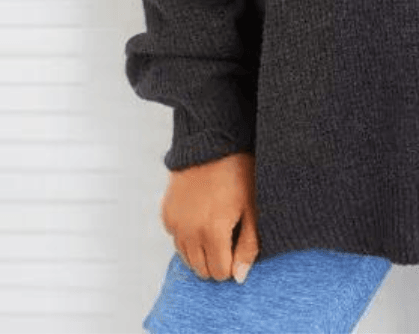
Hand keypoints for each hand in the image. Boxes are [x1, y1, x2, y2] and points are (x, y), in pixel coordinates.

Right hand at [160, 151, 259, 283]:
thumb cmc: (238, 172)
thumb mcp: (252, 207)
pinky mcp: (166, 213)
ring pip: (186, 257)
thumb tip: (239, 277)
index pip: (220, 273)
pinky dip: (188, 237)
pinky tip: (201, 218)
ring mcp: (174, 223)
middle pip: (201, 270)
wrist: (211, 142)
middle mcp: (188, 232)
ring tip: (215, 227)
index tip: (239, 245)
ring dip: (201, 251)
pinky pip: (176, 239)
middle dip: (216, 261)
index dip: (233, 264)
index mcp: (212, 231)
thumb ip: (248, 246)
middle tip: (229, 237)